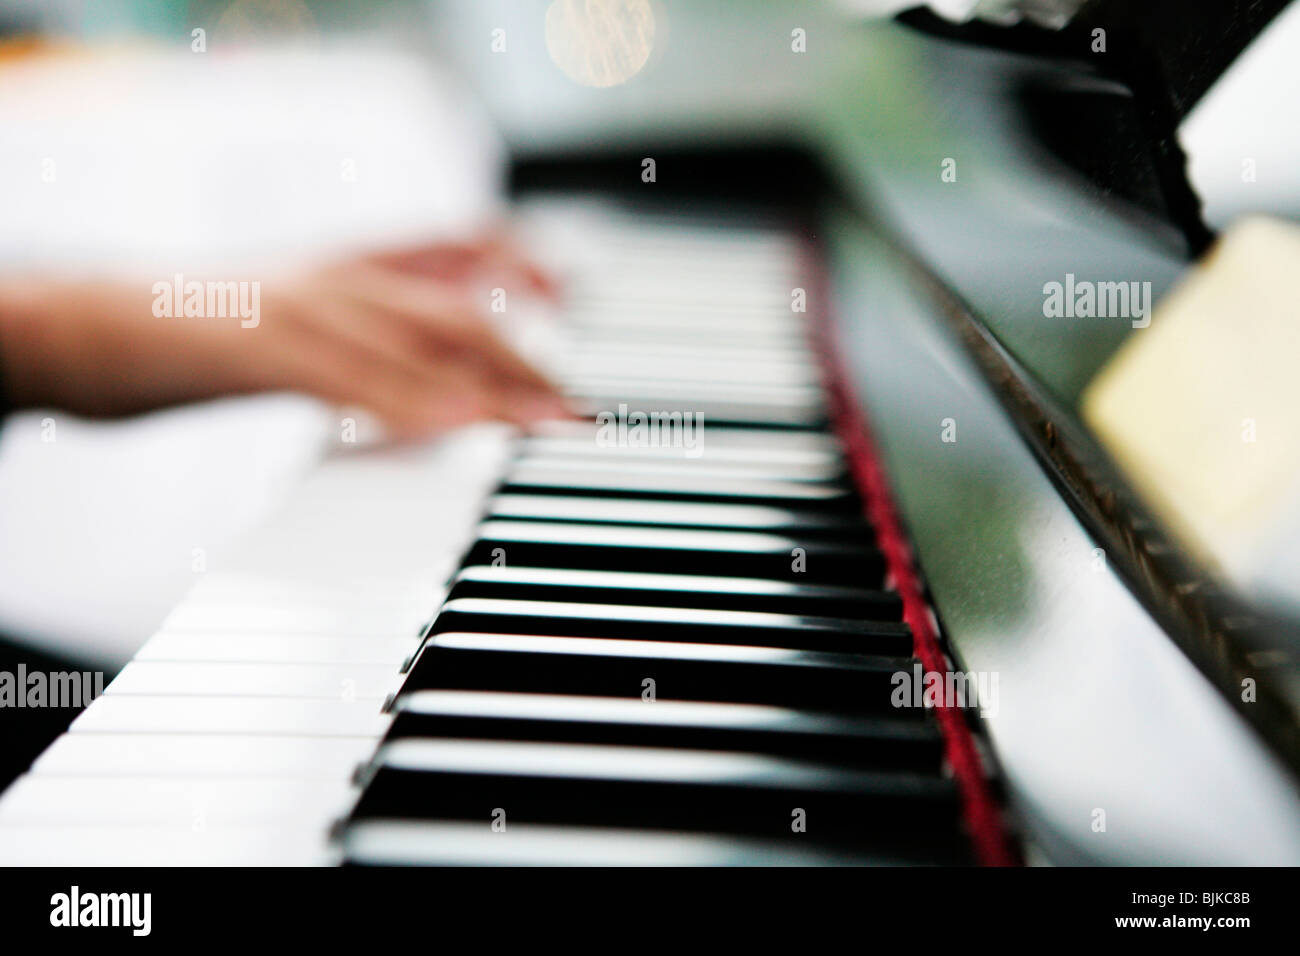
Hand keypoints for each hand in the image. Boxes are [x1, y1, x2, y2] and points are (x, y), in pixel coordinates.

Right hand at [0, 235, 567, 437]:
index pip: (452, 249)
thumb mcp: (295, 317)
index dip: (519, 262)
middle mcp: (333, 277)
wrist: (87, 323)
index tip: (573, 294)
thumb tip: (428, 369)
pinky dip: (404, 401)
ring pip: (412, 340)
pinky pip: (344, 376)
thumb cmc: (195, 330)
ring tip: (545, 420)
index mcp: (344, 265)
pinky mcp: (255, 347)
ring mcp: (297, 307)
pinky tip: (449, 426)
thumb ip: (364, 330)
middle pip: (452, 312)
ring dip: (488, 384)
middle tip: (577, 410)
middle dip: (524, 360)